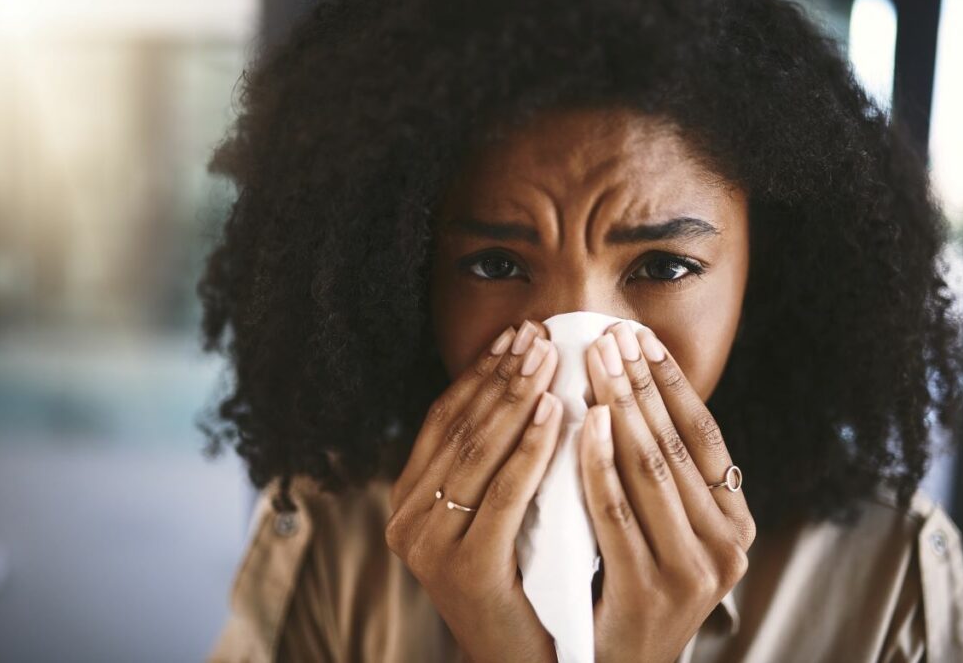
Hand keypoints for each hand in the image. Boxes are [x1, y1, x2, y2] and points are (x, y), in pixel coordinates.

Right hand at [384, 320, 563, 662]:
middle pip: (460, 428)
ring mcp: (429, 544)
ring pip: (478, 453)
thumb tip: (527, 385)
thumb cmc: (515, 581)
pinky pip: (503, 494)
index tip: (514, 334)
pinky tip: (554, 413)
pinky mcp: (465, 567)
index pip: (444, 418)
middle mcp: (407, 517)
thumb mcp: (491, 514)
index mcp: (410, 498)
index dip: (479, 372)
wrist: (516, 660)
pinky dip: (530, 448)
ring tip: (547, 357)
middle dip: (501, 375)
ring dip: (515, 398)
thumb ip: (492, 463)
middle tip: (537, 333)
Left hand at [579, 322, 756, 662]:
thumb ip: (660, 478)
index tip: (642, 339)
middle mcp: (727, 544)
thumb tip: (627, 393)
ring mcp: (693, 570)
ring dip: (621, 406)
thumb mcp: (664, 532)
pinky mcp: (651, 590)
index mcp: (734, 522)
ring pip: (651, 469)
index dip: (672, 383)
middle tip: (610, 334)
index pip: (705, 435)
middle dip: (640, 383)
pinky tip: (584, 422)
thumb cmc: (631, 590)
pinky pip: (616, 510)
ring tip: (595, 361)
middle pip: (677, 444)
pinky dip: (599, 461)